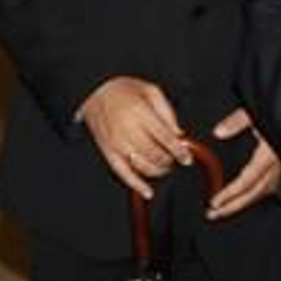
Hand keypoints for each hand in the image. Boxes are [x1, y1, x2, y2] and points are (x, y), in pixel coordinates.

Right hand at [78, 76, 189, 199]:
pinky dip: (136, 185)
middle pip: (155, 154)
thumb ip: (167, 111)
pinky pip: (123, 173)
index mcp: (140, 112)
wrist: (94, 91)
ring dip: (158, 170)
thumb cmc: (123, 89)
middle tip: (174, 157)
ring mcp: (116, 143)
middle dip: (169, 160)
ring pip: (143, 166)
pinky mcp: (107, 152)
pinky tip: (148, 192)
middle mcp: (127, 129)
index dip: (179, 151)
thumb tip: (178, 133)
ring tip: (164, 165)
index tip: (187, 158)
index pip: (165, 138)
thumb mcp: (150, 90)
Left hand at [206, 107, 280, 219]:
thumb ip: (237, 121)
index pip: (248, 180)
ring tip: (225, 210)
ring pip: (262, 193)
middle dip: (233, 206)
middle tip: (214, 214)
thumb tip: (219, 132)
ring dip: (243, 203)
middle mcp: (278, 165)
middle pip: (254, 193)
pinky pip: (270, 186)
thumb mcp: (256, 111)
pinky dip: (256, 194)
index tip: (216, 201)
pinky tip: (247, 197)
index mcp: (270, 154)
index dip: (231, 193)